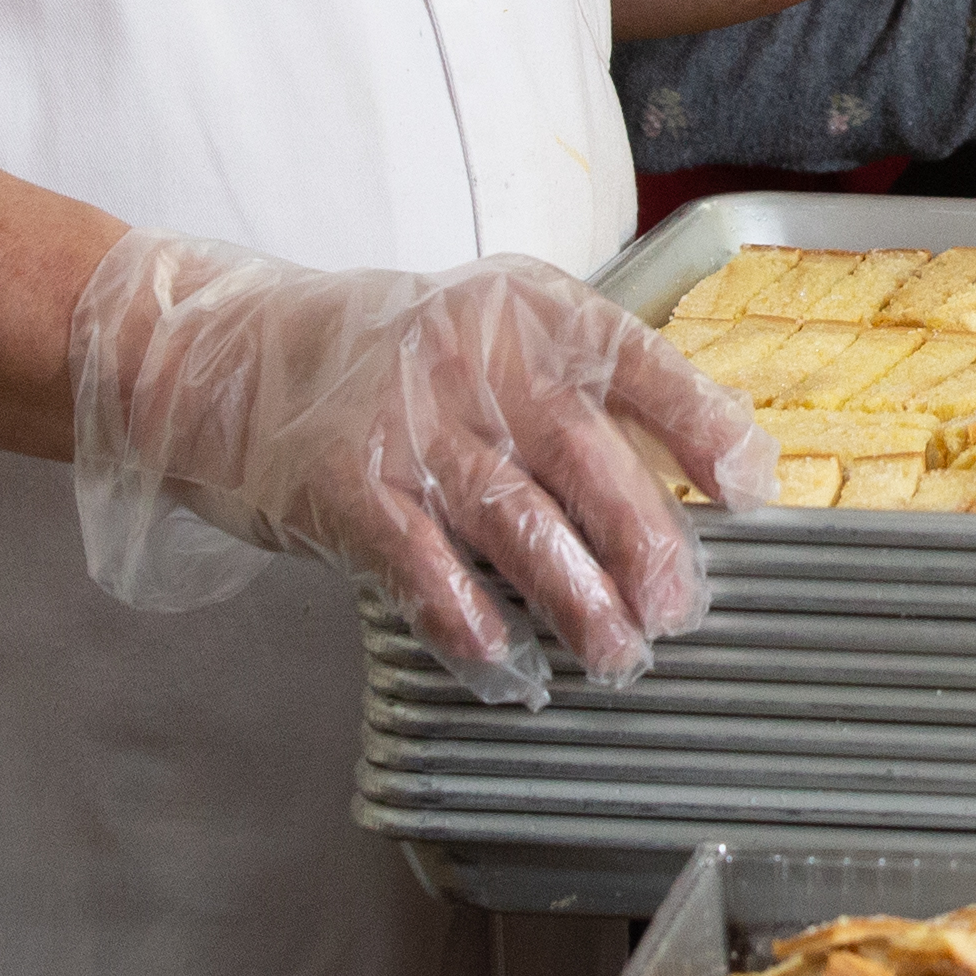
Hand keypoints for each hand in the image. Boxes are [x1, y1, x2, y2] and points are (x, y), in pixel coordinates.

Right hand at [67, 239, 775, 701]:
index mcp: (531, 311)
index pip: (640, 362)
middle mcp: (476, 356)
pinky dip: (473, 623)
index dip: (703, 428)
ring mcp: (408, 420)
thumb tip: (684, 493)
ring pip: (518, 523)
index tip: (749, 491)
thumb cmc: (387, 365)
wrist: (226, 357)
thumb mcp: (490, 344)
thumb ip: (572, 398)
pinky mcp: (346, 485)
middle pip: (588, 457)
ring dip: (577, 602)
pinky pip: (427, 567)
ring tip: (615, 655)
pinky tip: (506, 664)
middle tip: (678, 611)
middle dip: (645, 544)